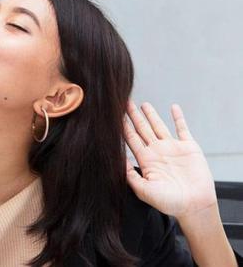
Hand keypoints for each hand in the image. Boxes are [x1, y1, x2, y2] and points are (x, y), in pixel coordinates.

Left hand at [123, 101, 216, 217]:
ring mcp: (173, 148)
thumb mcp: (144, 190)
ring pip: (159, 126)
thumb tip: (118, 162)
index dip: (123, 127)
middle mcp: (157, 152)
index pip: (131, 139)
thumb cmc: (169, 203)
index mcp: (146, 160)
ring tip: (143, 104)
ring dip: (151, 115)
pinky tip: (174, 108)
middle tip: (124, 102)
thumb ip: (131, 176)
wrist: (194, 206)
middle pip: (142, 129)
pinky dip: (178, 118)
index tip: (114, 116)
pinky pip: (183, 129)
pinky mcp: (189, 148)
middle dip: (133, 117)